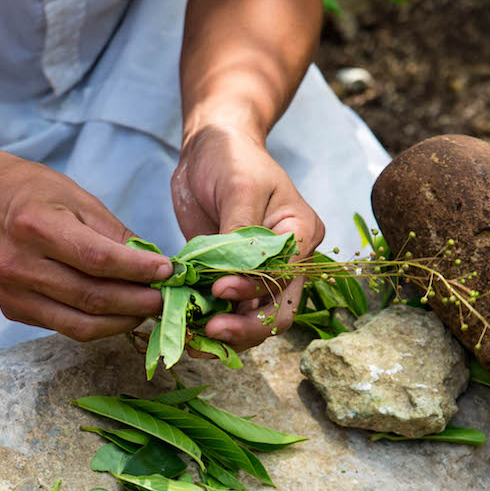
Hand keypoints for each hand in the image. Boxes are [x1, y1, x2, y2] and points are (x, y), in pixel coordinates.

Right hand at [0, 156, 171, 340]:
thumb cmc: (37, 195)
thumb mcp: (79, 199)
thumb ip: (116, 235)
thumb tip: (156, 267)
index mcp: (35, 226)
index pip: (96, 259)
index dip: (136, 270)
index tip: (167, 272)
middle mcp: (18, 264)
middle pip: (91, 297)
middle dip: (136, 302)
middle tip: (165, 299)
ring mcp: (11, 292)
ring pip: (79, 324)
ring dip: (121, 321)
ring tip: (145, 309)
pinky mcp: (11, 310)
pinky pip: (64, 326)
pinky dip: (96, 323)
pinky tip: (115, 311)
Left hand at [171, 125, 323, 347]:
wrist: (210, 148)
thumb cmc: (231, 157)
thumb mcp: (239, 186)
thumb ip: (240, 231)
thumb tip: (235, 273)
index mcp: (301, 234)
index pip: (286, 276)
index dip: (255, 290)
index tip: (219, 286)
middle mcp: (288, 260)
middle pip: (277, 312)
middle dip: (245, 328)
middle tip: (209, 330)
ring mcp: (260, 274)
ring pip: (253, 321)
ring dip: (226, 336)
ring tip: (194, 342)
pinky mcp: (232, 279)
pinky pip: (227, 312)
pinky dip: (208, 324)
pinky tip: (188, 332)